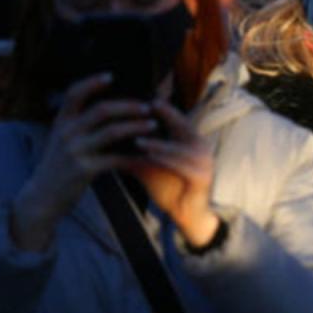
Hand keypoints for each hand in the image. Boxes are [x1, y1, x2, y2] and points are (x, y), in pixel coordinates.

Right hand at [11, 73, 154, 250]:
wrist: (43, 197)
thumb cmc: (59, 167)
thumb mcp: (62, 141)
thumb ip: (78, 125)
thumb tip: (107, 110)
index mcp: (61, 121)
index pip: (73, 93)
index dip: (92, 82)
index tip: (111, 75)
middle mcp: (67, 132)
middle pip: (102, 110)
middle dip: (128, 106)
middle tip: (149, 106)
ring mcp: (75, 150)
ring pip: (112, 131)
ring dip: (136, 126)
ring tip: (153, 125)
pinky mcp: (85, 169)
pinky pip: (116, 159)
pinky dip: (135, 157)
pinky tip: (148, 157)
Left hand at [131, 99, 219, 247]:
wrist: (187, 215)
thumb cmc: (169, 187)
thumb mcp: (149, 164)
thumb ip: (135, 149)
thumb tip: (108, 135)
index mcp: (190, 139)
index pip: (174, 117)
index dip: (159, 107)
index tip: (137, 98)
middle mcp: (200, 146)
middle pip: (182, 125)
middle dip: (164, 115)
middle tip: (142, 107)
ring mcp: (204, 161)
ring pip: (180, 147)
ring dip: (159, 143)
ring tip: (137, 139)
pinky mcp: (202, 177)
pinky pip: (182, 165)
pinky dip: (165, 160)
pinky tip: (148, 158)